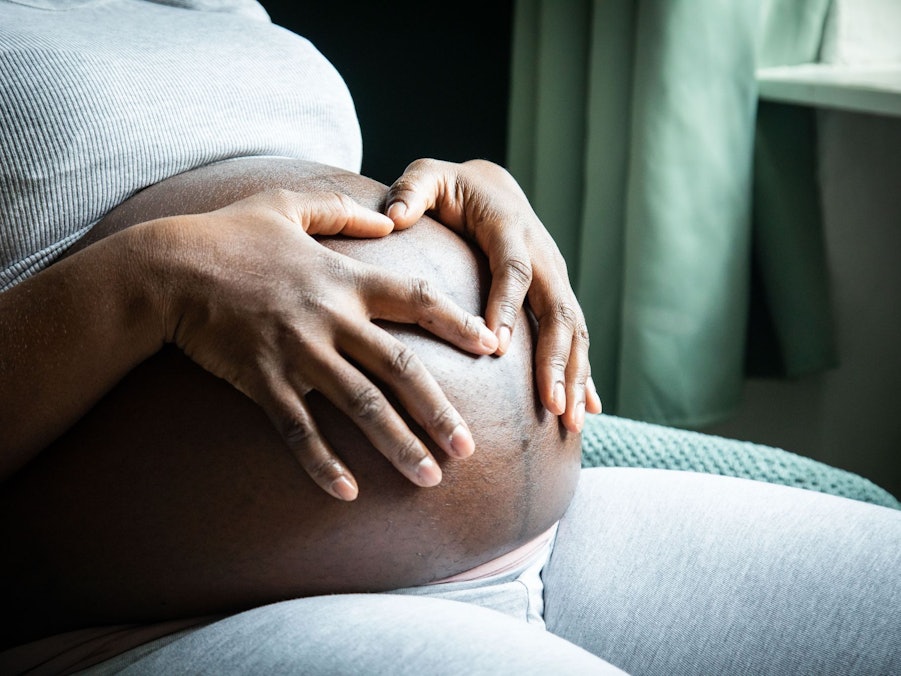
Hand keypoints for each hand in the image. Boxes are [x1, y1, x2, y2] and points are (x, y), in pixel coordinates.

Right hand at [145, 189, 499, 499]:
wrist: (167, 269)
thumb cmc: (228, 235)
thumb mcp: (288, 204)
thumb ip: (343, 210)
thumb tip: (389, 216)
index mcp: (344, 278)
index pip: (416, 298)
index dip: (457, 322)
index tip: (493, 346)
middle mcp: (330, 319)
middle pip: (399, 369)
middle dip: (438, 410)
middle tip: (469, 449)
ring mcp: (297, 353)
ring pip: (360, 405)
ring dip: (398, 445)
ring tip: (430, 479)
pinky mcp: (262, 381)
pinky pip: (299, 430)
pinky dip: (322, 462)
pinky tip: (348, 492)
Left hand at [385, 159, 601, 432]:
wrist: (494, 186)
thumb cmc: (452, 188)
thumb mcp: (429, 177)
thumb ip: (412, 191)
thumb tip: (392, 215)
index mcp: (509, 229)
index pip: (514, 270)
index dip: (509, 307)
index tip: (498, 349)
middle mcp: (543, 256)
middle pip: (558, 310)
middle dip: (557, 360)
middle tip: (550, 405)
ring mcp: (556, 279)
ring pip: (575, 330)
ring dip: (575, 376)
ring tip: (570, 422)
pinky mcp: (558, 296)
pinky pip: (576, 338)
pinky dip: (583, 375)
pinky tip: (586, 412)